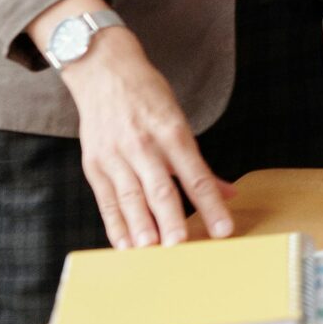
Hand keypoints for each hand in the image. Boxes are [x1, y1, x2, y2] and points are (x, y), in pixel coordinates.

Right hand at [60, 29, 235, 248]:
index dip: (210, 204)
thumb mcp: (179, 120)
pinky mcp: (94, 164)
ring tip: (151, 251)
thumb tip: (228, 194)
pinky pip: (106, 200)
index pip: (196, 175)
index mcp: (172, 132)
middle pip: (161, 189)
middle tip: (181, 246)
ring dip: (142, 227)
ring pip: (131, 198)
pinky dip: (115, 225)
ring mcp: (116, 155)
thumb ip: (200, 164)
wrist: (104, 72)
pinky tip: (125, 245)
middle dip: (171, 220)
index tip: (223, 228)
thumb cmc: (148, 96)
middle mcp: (143, 145)